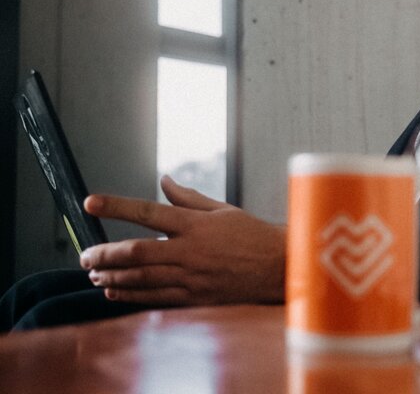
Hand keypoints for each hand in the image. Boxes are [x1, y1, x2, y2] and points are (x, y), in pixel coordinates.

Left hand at [79, 176, 285, 306]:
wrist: (277, 267)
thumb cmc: (251, 234)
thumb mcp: (223, 209)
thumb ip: (189, 197)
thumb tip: (165, 180)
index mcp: (196, 224)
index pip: (149, 212)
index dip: (117, 206)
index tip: (92, 203)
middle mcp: (190, 250)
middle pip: (137, 252)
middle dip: (105, 253)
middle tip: (85, 255)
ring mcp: (191, 277)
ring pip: (142, 277)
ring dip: (113, 275)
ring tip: (93, 272)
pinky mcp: (194, 297)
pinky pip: (155, 297)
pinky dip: (130, 294)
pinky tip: (114, 290)